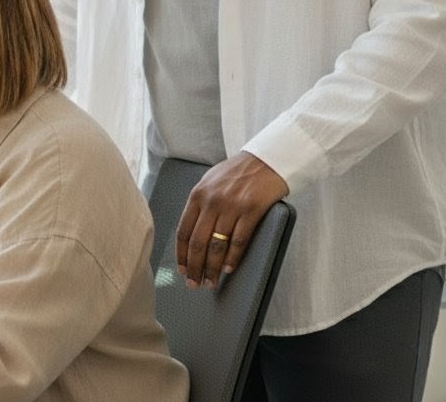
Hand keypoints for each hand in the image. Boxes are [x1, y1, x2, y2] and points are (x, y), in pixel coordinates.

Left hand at [175, 151, 288, 288]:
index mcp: (197, 194)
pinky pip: (238, 241)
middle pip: (197, 242)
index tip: (182, 270)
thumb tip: (192, 233)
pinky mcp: (250, 211)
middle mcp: (211, 201)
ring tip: (211, 282)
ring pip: (217, 246)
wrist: (264, 160)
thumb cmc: (236, 173)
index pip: (183, 230)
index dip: (181, 254)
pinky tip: (229, 268)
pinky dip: (233, 258)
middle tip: (195, 284)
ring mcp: (231, 206)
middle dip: (195, 267)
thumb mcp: (211, 183)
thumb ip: (200, 204)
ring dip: (213, 268)